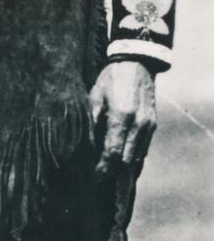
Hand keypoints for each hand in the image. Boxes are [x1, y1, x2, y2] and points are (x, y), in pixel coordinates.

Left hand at [90, 60, 156, 174]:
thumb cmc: (110, 79)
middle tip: (96, 177)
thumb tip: (86, 148)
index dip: (102, 169)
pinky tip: (119, 159)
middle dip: (111, 172)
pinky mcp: (153, 124)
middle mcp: (139, 124)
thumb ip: (91, 123)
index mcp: (122, 116)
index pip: (112, 153)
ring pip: (136, 157)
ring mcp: (148, 125)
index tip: (92, 177)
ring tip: (106, 171)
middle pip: (125, 161)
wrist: (137, 63)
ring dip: (122, 166)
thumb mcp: (94, 97)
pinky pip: (142, 149)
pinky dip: (131, 157)